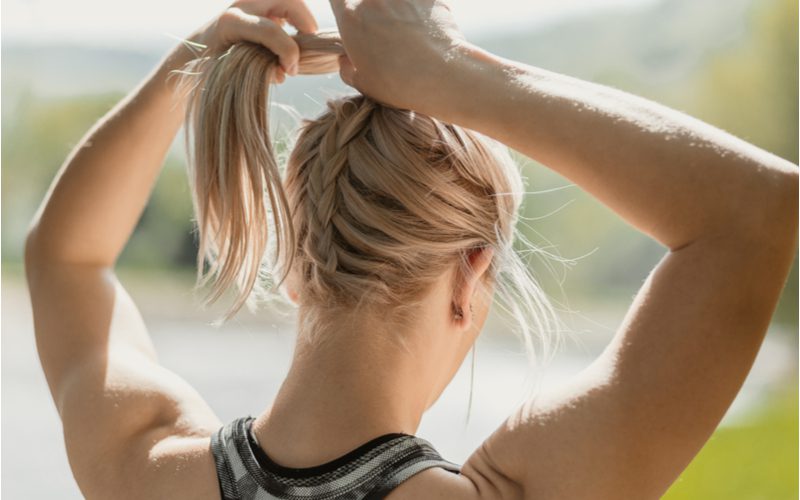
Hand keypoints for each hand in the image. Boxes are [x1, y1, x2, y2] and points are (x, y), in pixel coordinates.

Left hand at [191, 0, 317, 80]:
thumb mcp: (232, 74)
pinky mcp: (259, 5)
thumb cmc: (211, 65)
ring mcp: (251, 2)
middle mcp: (242, 5)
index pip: (270, 31)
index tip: (290, 71)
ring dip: (302, 19)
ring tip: (302, 42)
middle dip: (306, 21)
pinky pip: (286, 6)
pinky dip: (295, 19)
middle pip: (287, 0)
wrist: (197, 51)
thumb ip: (258, 73)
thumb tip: (282, 73)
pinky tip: (292, 37)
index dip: (288, 52)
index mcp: (231, 22)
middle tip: (310, 45)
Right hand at [329, 0, 468, 115]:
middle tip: (387, 35)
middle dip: (375, 13)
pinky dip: (423, 13)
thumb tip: (346, 60)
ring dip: (399, 13)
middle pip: (369, 1)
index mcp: (350, 17)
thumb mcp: (362, 83)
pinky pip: (422, 2)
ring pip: (396, 2)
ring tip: (410, 37)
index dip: (344, 6)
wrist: (440, 76)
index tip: (356, 20)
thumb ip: (347, 68)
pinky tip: (428, 32)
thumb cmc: (398, 84)